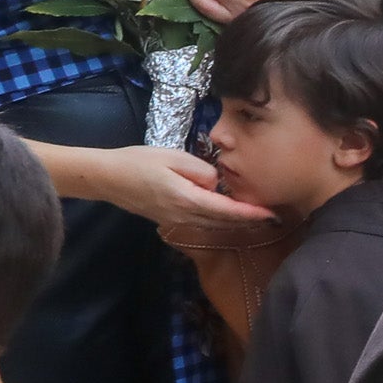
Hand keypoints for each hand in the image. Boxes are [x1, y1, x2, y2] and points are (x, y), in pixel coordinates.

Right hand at [74, 140, 273, 231]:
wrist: (108, 178)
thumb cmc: (139, 162)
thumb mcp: (173, 157)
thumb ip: (201, 170)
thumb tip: (218, 182)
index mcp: (187, 199)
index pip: (227, 210)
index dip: (250, 213)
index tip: (271, 214)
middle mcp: (185, 215)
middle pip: (223, 221)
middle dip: (249, 221)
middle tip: (274, 218)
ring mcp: (176, 220)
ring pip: (213, 224)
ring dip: (235, 222)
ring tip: (256, 218)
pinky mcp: (169, 218)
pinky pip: (201, 222)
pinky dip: (219, 220)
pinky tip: (227, 214)